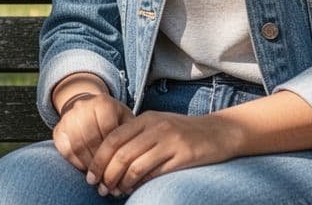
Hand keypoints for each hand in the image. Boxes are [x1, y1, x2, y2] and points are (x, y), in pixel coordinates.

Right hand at [52, 92, 131, 173]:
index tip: (120, 168)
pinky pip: (66, 150)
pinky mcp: (58, 129)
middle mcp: (82, 106)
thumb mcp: (125, 121)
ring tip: (99, 177)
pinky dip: (76, 163)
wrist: (87, 107)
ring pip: (77, 146)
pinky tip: (86, 169)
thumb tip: (135, 166)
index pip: (109, 132)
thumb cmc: (112, 118)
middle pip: (91, 140)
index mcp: (103, 102)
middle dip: (101, 162)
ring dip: (89, 165)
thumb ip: (131, 137)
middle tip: (109, 178)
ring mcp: (68, 117)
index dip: (114, 152)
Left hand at [87, 111, 232, 196]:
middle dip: (106, 174)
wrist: (219, 132)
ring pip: (135, 166)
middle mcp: (156, 127)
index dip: (98, 159)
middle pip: (121, 153)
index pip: (113, 138)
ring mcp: (170, 141)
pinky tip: (135, 189)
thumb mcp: (158, 127)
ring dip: (121, 183)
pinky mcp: (184, 156)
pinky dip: (141, 184)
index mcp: (146, 119)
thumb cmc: (183, 132)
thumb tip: (109, 162)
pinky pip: (155, 174)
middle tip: (100, 188)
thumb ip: (136, 138)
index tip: (91, 176)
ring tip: (116, 192)